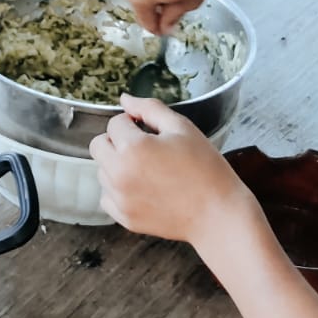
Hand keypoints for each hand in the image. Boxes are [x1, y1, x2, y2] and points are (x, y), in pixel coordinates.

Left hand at [90, 94, 256, 245]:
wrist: (218, 214)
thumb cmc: (205, 169)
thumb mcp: (182, 128)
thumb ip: (149, 108)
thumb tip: (125, 99)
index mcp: (133, 148)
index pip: (115, 123)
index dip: (133, 122)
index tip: (151, 132)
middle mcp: (119, 174)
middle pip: (98, 145)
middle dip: (117, 140)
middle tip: (145, 147)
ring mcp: (120, 199)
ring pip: (102, 170)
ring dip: (118, 165)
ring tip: (149, 170)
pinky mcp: (125, 218)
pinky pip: (107, 196)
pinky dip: (120, 190)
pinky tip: (145, 188)